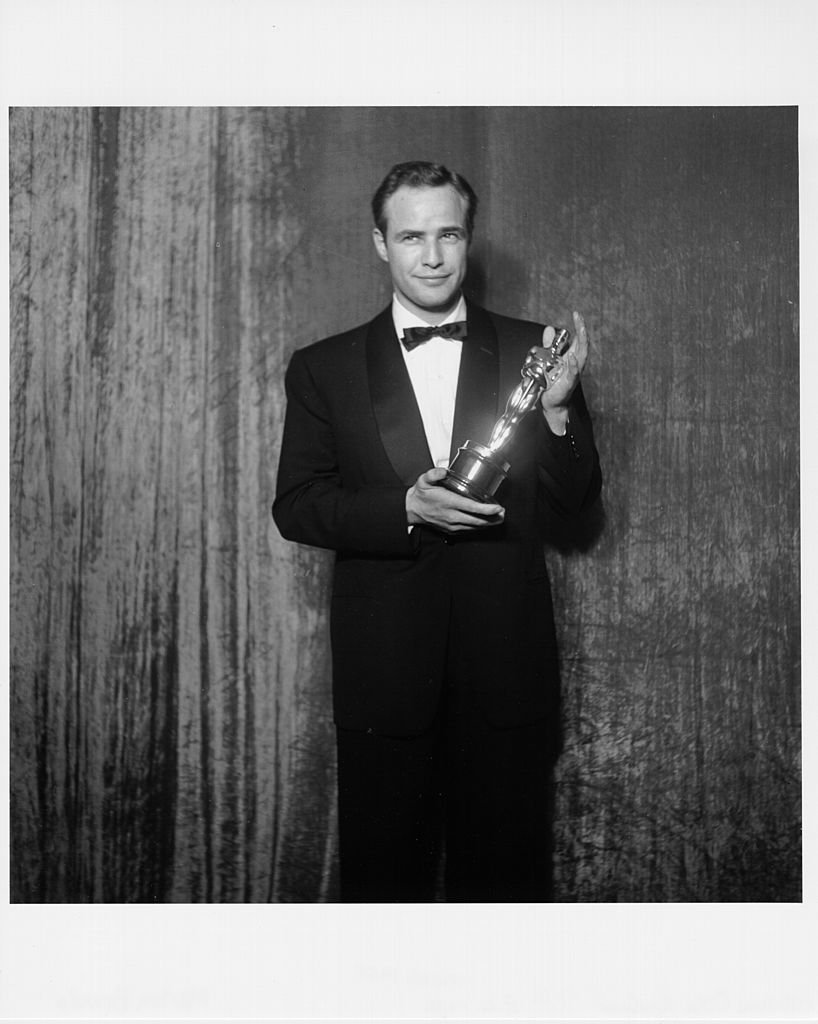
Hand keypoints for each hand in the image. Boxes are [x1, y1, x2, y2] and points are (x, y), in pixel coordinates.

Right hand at [406, 467, 504, 532]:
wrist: (412, 510)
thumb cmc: (420, 495)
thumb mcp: (423, 480)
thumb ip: (433, 474)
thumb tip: (443, 470)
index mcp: (448, 503)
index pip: (471, 507)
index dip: (486, 509)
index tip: (498, 508)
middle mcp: (452, 516)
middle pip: (477, 520)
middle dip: (493, 518)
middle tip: (503, 513)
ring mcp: (452, 525)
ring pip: (474, 527)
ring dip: (488, 524)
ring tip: (499, 518)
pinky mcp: (451, 530)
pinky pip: (468, 530)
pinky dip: (479, 527)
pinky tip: (485, 523)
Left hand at [539, 311, 589, 431]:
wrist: (550, 401)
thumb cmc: (552, 381)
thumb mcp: (548, 359)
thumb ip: (549, 344)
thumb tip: (549, 328)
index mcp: (572, 356)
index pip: (579, 338)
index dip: (579, 326)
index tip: (576, 314)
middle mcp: (575, 363)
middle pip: (583, 343)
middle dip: (582, 329)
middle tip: (579, 317)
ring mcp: (574, 372)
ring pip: (582, 356)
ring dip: (582, 343)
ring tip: (581, 330)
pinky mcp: (569, 383)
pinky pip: (574, 373)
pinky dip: (574, 365)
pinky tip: (573, 358)